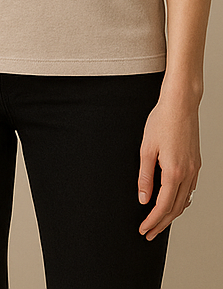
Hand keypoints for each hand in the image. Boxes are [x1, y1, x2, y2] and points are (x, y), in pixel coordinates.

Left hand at [137, 91, 201, 239]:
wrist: (181, 106)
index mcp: (174, 172)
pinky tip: (173, 203)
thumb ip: (145, 176)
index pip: (163, 206)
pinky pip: (190, 190)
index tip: (143, 230)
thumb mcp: (146, 149)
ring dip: (172, 214)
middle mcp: (188, 174)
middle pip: (175, 208)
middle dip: (162, 224)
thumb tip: (143, 198)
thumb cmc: (161, 122)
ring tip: (159, 223)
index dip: (152, 221)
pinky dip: (181, 201)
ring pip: (185, 201)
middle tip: (149, 234)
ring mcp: (194, 170)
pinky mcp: (196, 164)